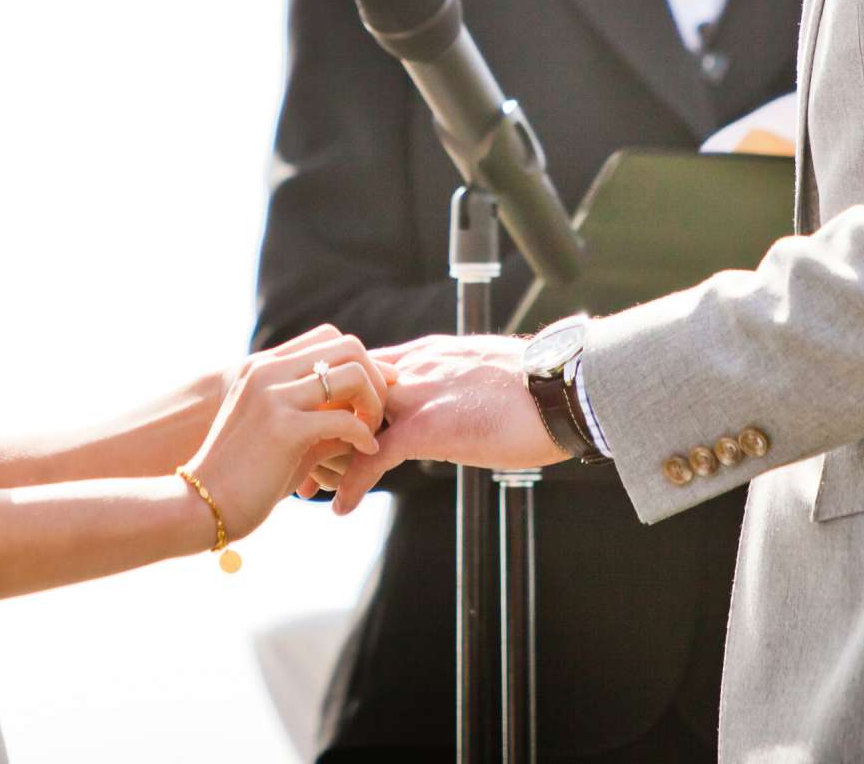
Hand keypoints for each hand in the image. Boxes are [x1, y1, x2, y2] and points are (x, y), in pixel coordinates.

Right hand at [183, 327, 389, 538]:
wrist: (200, 505)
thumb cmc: (243, 477)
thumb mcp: (281, 434)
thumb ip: (318, 417)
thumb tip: (361, 418)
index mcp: (263, 367)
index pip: (329, 337)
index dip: (362, 362)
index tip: (373, 395)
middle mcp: (268, 372)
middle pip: (349, 346)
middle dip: (375, 378)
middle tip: (374, 416)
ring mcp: (274, 395)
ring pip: (353, 374)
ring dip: (373, 403)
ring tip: (368, 434)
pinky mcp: (283, 427)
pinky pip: (345, 420)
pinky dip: (365, 435)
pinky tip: (365, 452)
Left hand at [328, 334, 567, 513]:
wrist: (565, 388)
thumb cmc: (539, 388)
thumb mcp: (486, 378)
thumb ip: (459, 387)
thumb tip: (458, 404)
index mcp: (427, 355)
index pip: (364, 370)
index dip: (341, 400)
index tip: (323, 426)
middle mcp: (414, 368)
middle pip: (344, 392)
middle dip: (318, 425)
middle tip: (298, 456)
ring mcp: (417, 395)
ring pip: (348, 421)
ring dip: (323, 456)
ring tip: (305, 487)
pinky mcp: (427, 426)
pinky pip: (374, 458)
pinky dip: (352, 484)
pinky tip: (339, 509)